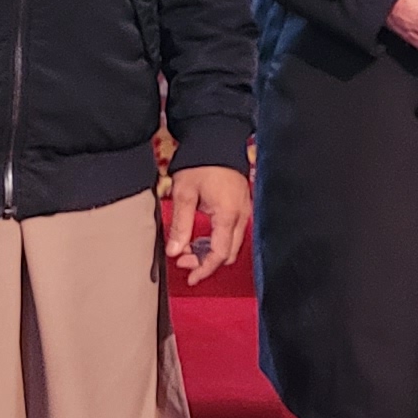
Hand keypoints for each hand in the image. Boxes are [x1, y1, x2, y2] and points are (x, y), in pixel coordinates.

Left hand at [160, 164, 251, 285]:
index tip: (190, 278)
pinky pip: (232, 232)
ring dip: (210, 251)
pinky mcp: (241, 206)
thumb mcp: (184, 194)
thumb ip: (180, 226)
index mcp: (227, 215)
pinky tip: (200, 236)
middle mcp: (240, 215)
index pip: (219, 254)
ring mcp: (243, 210)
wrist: (216, 139)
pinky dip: (216, 239)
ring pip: (230, 244)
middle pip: (227, 253)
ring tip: (188, 247)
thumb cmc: (201, 163)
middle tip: (183, 259)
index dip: (204, 269)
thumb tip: (174, 251)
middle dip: (205, 261)